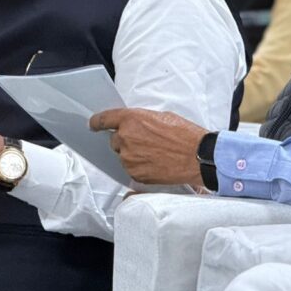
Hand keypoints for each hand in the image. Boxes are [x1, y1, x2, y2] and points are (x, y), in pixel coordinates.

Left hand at [89, 108, 204, 186]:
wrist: (197, 156)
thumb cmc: (184, 134)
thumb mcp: (161, 116)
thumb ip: (141, 120)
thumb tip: (134, 125)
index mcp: (131, 119)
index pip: (103, 120)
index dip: (96, 122)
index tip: (92, 125)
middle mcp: (126, 138)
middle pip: (114, 141)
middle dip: (125, 141)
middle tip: (144, 142)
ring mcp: (129, 158)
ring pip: (123, 156)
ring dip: (132, 155)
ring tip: (154, 154)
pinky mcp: (135, 174)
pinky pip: (131, 169)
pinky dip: (139, 167)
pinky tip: (155, 163)